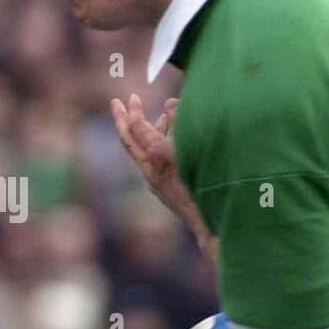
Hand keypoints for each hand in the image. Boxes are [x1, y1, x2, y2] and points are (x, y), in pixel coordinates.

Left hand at [110, 94, 214, 256]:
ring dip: (148, 132)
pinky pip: (158, 162)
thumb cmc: (208, 190)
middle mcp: (153, 175)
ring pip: (147, 152)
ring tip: (160, 117)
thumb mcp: (194, 152)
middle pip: (132, 143)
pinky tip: (175, 141)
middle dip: (125, 121)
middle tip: (117, 102)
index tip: (132, 98)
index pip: (139, 133)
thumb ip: (183, 124)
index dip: (135, 113)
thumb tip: (168, 104)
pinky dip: (163, 146)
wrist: (212, 230)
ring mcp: (160, 184)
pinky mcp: (169, 191)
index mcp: (157, 165)